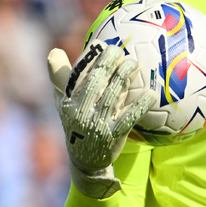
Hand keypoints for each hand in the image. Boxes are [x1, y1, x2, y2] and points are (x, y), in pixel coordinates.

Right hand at [48, 42, 154, 197]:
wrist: (86, 160)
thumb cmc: (77, 124)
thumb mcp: (64, 104)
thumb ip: (61, 79)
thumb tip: (55, 51)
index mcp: (68, 102)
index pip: (78, 77)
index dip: (91, 60)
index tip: (104, 46)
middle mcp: (80, 113)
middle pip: (95, 83)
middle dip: (108, 64)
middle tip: (121, 52)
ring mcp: (97, 125)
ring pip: (112, 96)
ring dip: (124, 78)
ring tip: (134, 64)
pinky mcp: (113, 136)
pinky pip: (129, 117)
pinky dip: (139, 105)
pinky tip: (150, 95)